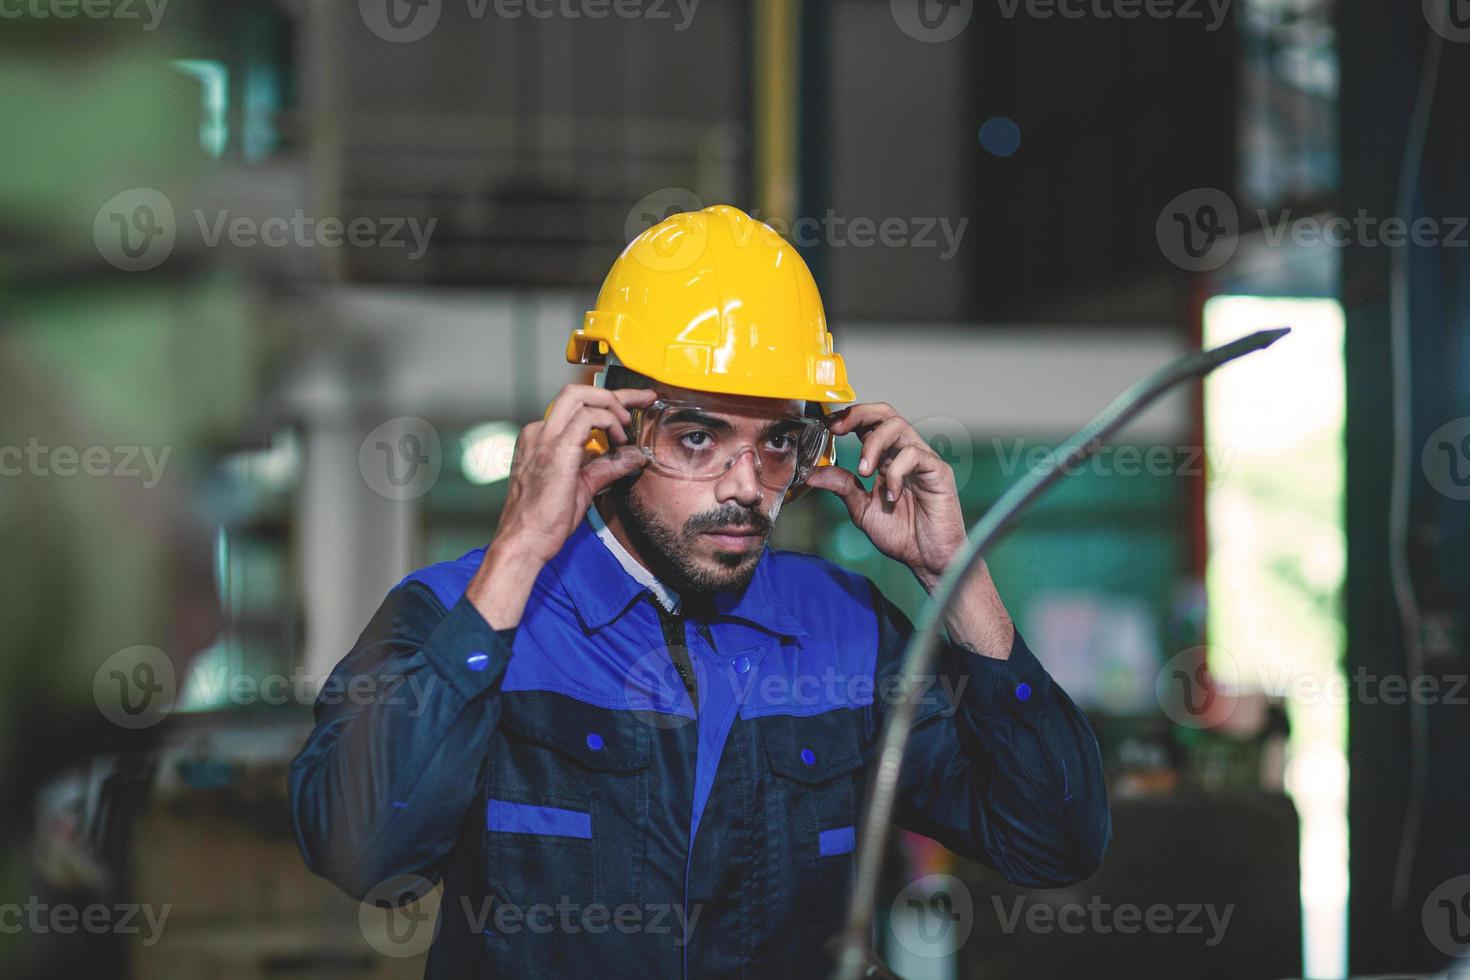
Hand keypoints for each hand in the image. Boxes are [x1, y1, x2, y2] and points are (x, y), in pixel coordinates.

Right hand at [467, 384, 654, 627]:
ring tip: (627, 428)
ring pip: (581, 396)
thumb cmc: (543, 520)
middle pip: (578, 392)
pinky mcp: (556, 449)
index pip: (576, 406)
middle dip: (615, 393)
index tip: (635, 403)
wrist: (524, 541)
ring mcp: (545, 438)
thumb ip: (607, 467)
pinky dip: (609, 422)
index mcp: (541, 439)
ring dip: (612, 406)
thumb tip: (634, 456)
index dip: (609, 400)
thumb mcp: (583, 486)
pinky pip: (587, 417)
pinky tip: (619, 440)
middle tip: (641, 402)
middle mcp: (539, 432)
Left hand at [804, 402, 967, 589]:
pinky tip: (891, 495)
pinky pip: (914, 455)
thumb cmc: (902, 535)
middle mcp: (905, 453)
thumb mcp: (861, 509)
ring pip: (898, 426)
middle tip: (838, 429)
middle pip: (885, 413)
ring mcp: (923, 460)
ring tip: (864, 472)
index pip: (869, 423)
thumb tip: (812, 473)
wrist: (927, 560)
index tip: (826, 426)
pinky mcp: (938, 471)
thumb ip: (841, 487)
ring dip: (873, 445)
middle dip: (858, 414)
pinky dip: (895, 472)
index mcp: (887, 459)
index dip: (848, 418)